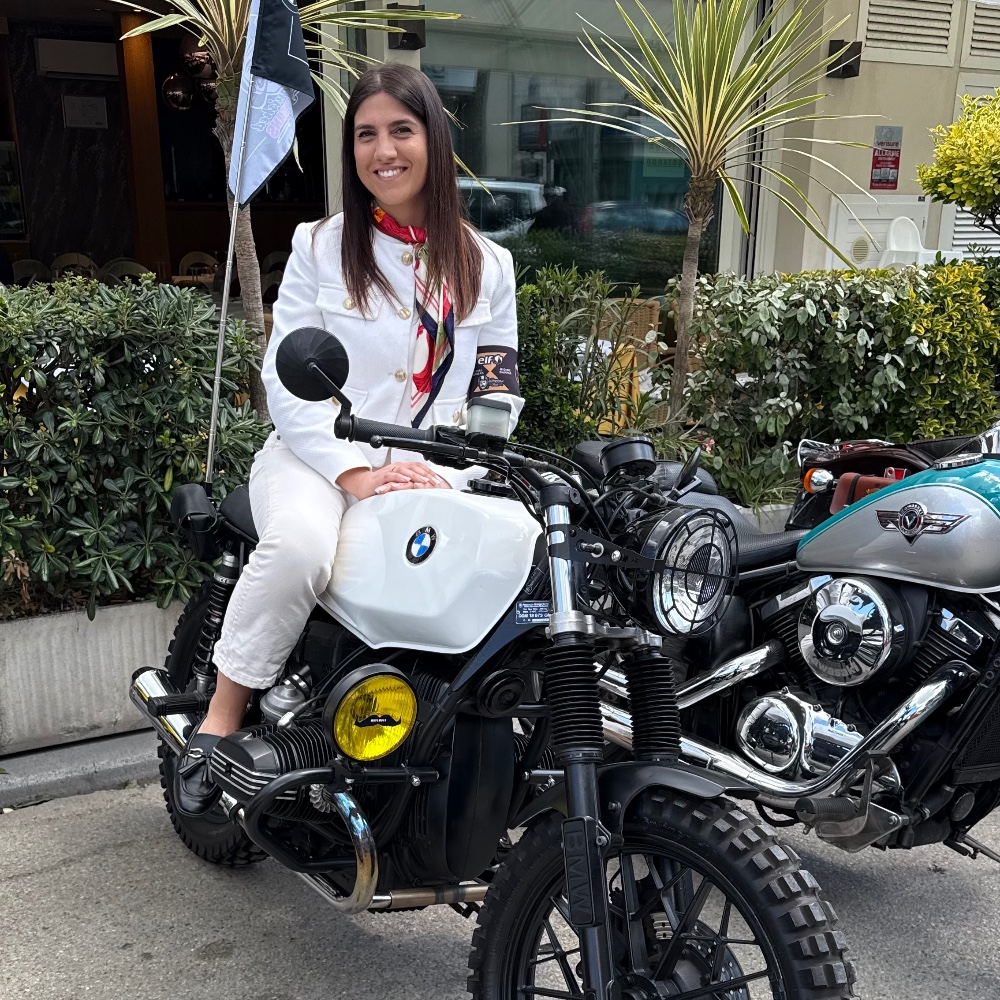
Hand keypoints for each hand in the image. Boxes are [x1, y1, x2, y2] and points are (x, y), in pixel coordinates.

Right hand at [336, 462, 451, 499]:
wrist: (364, 485)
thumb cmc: (382, 485)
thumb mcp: (400, 484)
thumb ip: (411, 484)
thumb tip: (426, 489)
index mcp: (403, 468)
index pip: (419, 467)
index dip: (430, 472)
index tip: (439, 480)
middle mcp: (397, 468)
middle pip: (414, 467)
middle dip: (426, 474)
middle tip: (434, 482)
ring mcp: (389, 472)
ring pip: (404, 470)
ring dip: (415, 475)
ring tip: (423, 480)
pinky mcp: (381, 478)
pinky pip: (391, 476)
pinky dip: (400, 477)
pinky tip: (406, 480)